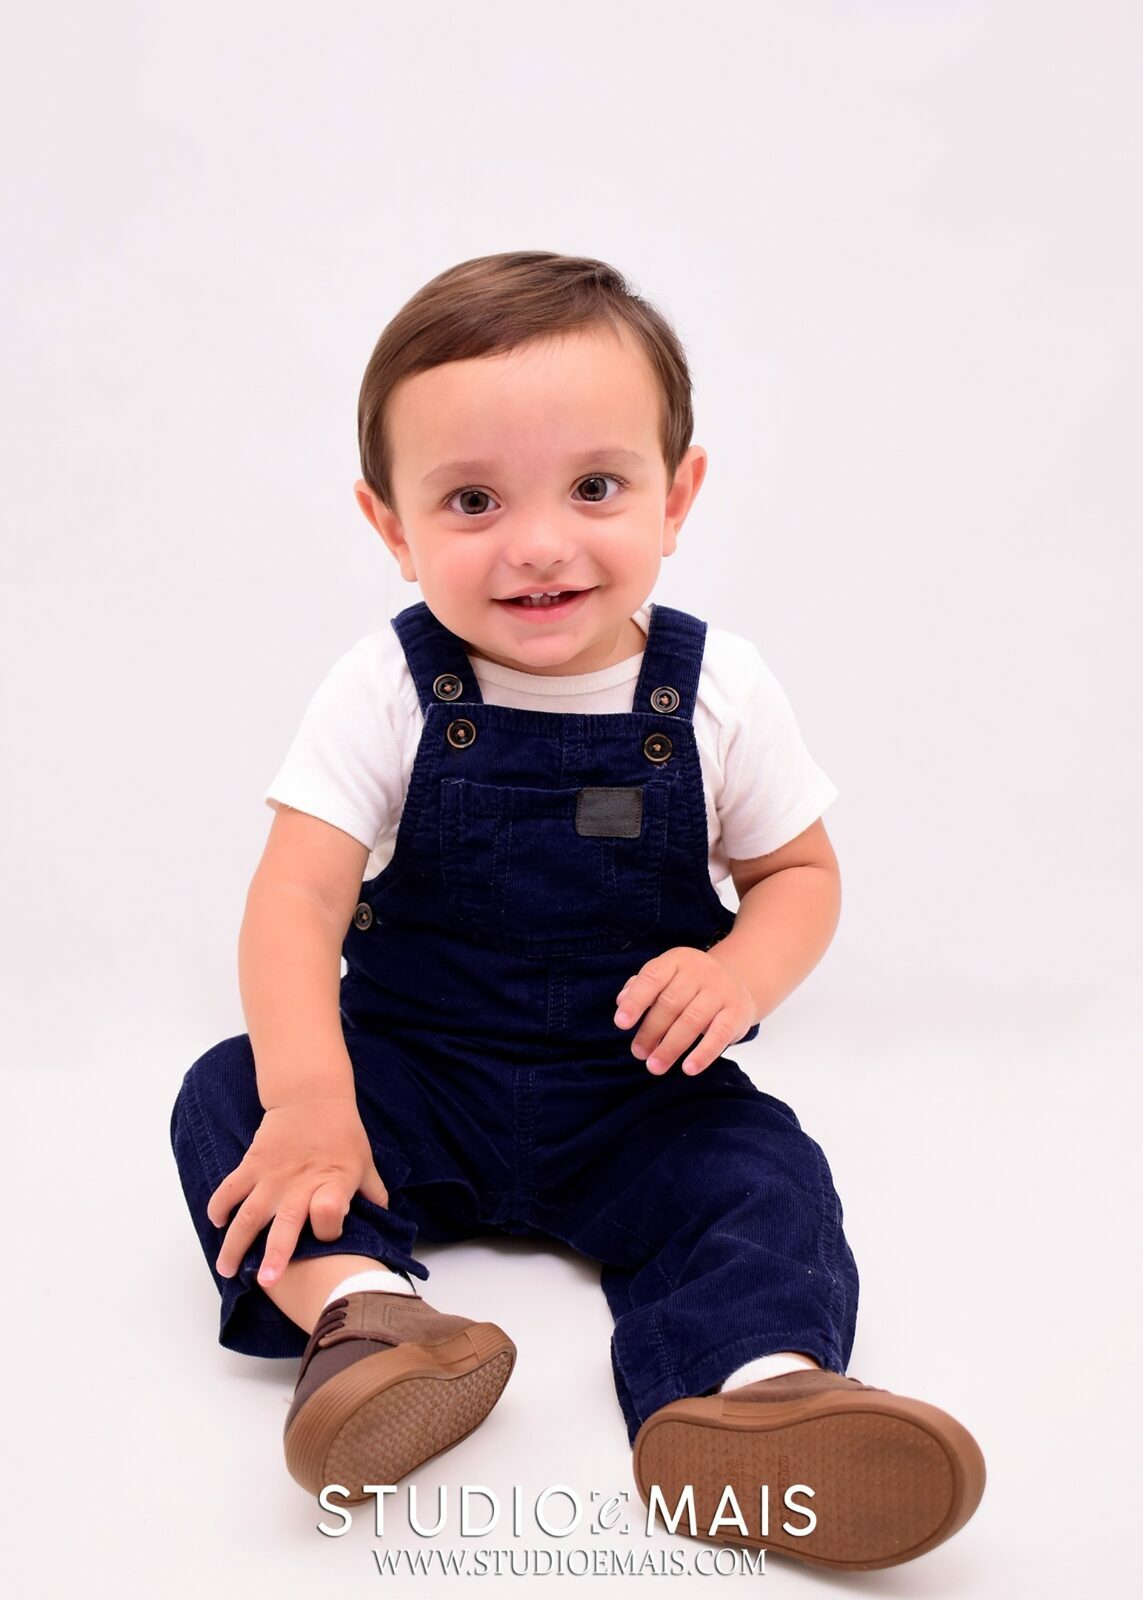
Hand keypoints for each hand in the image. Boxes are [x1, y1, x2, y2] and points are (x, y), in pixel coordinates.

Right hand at [206, 1096, 389, 1287]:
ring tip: (227, 1269)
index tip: (327, 1235)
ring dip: (235, 1244)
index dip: (329, 1228)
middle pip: (287, 1222)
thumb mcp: (365, 1163)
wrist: (312, 1095)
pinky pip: (229, 1188)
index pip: (330, 1214)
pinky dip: (219, 1206)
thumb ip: (373, 1194)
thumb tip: (385, 1220)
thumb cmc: (343, 1132)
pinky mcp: (252, 1163)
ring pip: (248, 1215)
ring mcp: (272, 1175)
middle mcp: (301, 1183)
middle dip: (275, 1254)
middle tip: (266, 1282)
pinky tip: (216, 1222)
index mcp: (334, 1183)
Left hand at [613, 946, 756, 1075]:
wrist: (737, 982)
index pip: (652, 977)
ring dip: (670, 1047)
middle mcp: (700, 971)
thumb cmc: (691, 984)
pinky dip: (703, 1054)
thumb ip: (641, 987)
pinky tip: (688, 1069)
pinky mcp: (737, 1013)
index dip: (635, 1001)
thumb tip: (621, 1002)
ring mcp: (721, 991)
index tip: (621, 1024)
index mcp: (677, 960)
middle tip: (638, 1053)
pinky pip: (719, 1035)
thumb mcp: (667, 977)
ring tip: (655, 1066)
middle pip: (670, 1003)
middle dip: (650, 1031)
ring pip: (692, 1021)